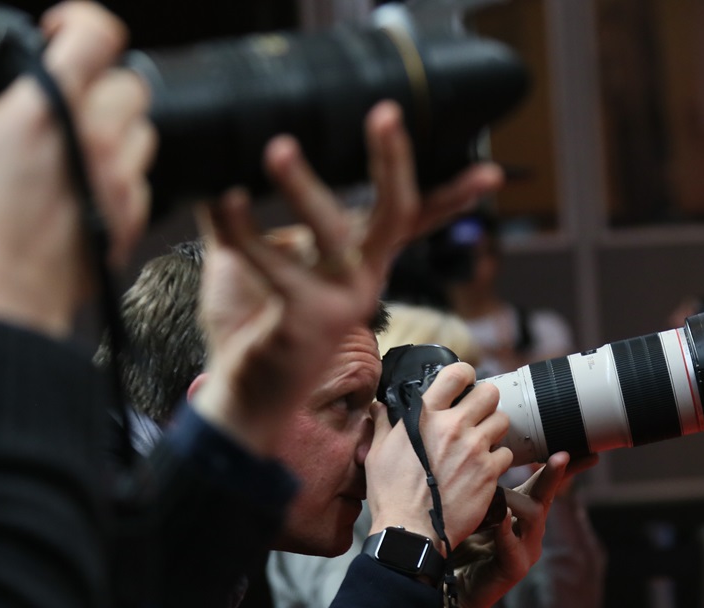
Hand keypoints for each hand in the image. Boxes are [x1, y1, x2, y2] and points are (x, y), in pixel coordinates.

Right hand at [0, 1, 152, 336]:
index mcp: (46, 113)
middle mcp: (94, 147)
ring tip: (69, 149)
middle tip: (65, 100)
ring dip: (112, 134)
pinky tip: (78, 190)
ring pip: (142, 137)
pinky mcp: (127, 226)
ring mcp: (118, 189)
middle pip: (131, 88)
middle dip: (100, 85)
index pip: (98, 36)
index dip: (82, 22)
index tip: (63, 31)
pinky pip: (141, 185)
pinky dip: (117, 180)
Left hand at [191, 101, 502, 454]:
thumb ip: (239, 219)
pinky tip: (223, 201)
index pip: (414, 223)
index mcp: (361, 264)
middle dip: (393, 162)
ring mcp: (341, 303)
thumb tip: (213, 166)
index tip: (490, 173)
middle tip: (387, 113)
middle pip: (397, 214)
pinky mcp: (306, 321)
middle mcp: (363, 281)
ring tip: (279, 147)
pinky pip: (277, 267)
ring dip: (305, 186)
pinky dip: (246, 232)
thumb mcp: (245, 259)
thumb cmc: (250, 327)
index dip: (452, 196)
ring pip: (336, 233)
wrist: (241, 398)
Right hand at [366, 362, 513, 553]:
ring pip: (502, 421)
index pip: (457, 373)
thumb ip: (383, 424)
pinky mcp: (489, 473)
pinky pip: (506, 454)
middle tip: (476, 415)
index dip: (465, 375)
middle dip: (485, 402)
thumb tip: (379, 407)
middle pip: (490, 393)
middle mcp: (453, 427)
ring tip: (480, 442)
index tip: (464, 384)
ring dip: (493, 429)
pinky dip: (498, 459)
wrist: (410, 531)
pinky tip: (483, 468)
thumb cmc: (390, 493)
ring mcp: (474, 449)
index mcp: (425, 415)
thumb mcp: (377, 452)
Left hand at [450, 451, 575, 607]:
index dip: (561, 466)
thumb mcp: (472, 509)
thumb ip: (482, 488)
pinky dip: (505, 530)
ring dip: (521, 498)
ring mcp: (526, 549)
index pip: (544, 484)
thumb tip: (478, 450)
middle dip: (554, 474)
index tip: (581, 447)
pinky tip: (503, 517)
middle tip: (563, 455)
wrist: (450, 587)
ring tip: (509, 488)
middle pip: (545, 495)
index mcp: (521, 513)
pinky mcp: (515, 568)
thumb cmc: (459, 544)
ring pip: (532, 516)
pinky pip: (511, 545)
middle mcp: (529, 530)